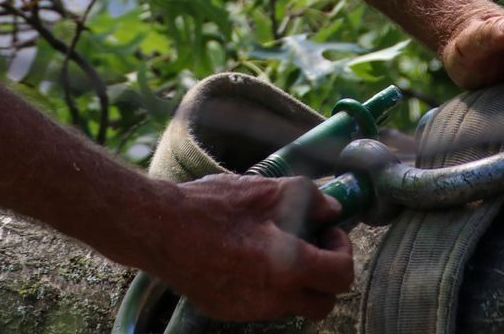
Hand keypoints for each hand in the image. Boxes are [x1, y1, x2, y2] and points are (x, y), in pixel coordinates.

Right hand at [151, 173, 354, 321]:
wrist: (160, 229)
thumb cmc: (213, 208)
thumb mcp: (266, 191)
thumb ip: (309, 198)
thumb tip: (331, 209)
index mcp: (289, 268)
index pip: (341, 275)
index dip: (342, 249)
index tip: (327, 231)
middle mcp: (273, 299)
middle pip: (322, 303)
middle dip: (326, 276)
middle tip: (313, 245)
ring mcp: (249, 310)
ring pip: (291, 305)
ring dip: (297, 282)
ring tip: (277, 246)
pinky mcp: (228, 311)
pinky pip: (262, 305)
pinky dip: (268, 286)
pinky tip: (250, 256)